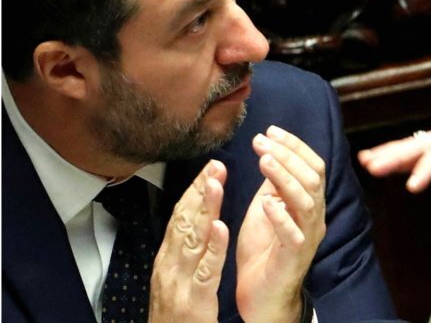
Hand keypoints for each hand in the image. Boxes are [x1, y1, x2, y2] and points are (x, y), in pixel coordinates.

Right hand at [148, 160, 228, 321]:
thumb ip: (184, 252)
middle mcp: (169, 267)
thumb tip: (197, 222)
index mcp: (167, 260)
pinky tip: (222, 227)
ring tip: (217, 183)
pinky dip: (213, 248)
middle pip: (184, 223)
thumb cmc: (177, 315)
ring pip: (192, 240)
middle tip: (216, 165)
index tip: (210, 168)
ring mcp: (179, 284)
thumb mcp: (176, 279)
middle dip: (199, 192)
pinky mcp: (194, 301)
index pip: (180, 219)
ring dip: (205, 210)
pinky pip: (205, 271)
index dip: (194, 192)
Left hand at [234, 126, 326, 322]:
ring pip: (306, 200)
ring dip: (285, 177)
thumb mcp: (265, 212)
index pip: (312, 166)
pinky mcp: (295, 257)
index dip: (294, 146)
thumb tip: (270, 155)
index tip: (270, 130)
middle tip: (261, 140)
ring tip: (263, 160)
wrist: (263, 297)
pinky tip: (266, 202)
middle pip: (312, 177)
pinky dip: (280, 216)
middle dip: (287, 154)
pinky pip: (293, 233)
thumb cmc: (263, 254)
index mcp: (308, 204)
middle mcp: (314, 217)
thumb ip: (272, 187)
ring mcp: (307, 236)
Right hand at [358, 117, 430, 204]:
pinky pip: (422, 155)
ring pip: (418, 145)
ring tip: (366, 161)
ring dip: (393, 153)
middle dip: (397, 153)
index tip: (412, 186)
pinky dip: (402, 159)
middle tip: (371, 164)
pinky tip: (380, 163)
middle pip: (423, 143)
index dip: (427, 167)